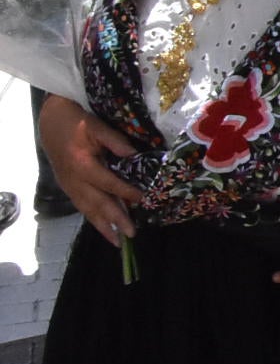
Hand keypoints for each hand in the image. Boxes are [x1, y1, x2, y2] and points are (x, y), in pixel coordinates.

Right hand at [38, 94, 141, 248]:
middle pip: (97, 203)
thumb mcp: (97, 126)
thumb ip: (116, 141)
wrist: (51, 122)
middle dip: (115, 219)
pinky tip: (105, 229)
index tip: (143, 200)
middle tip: (131, 233)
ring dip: (103, 226)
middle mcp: (74, 180)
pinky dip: (94, 219)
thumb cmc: (77, 122)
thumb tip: (136, 155)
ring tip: (118, 241)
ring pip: (87, 209)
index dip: (126, 192)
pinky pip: (82, 207)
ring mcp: (69, 185)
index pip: (108, 183)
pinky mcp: (68, 187)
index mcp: (82, 164)